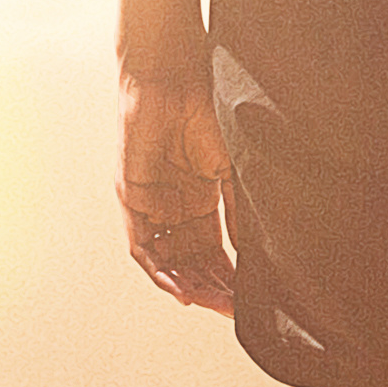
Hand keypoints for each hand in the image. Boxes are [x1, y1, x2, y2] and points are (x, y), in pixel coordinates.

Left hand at [120, 65, 236, 309]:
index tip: (253, 299)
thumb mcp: (235, 167)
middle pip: (192, 262)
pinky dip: (160, 271)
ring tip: (211, 304)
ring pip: (167, 260)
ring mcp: (153, 204)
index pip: (216, 250)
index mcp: (202, 198)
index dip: (232, 277)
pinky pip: (142, 246)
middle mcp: (176, 206)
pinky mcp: (131, 197)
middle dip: (212, 288)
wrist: (175, 76)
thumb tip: (256, 251)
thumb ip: (241, 209)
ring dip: (187, 285)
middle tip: (234, 309)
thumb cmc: (208, 109)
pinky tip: (181, 289)